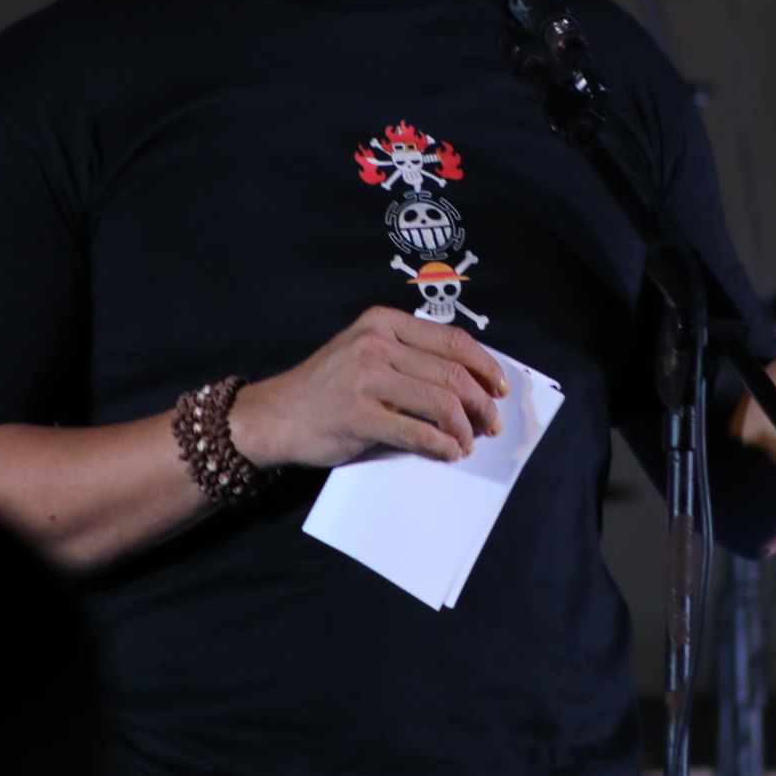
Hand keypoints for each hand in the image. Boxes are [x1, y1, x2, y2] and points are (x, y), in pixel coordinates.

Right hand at [227, 307, 510, 467]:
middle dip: (482, 403)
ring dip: (465, 428)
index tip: (501, 388)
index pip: (452, 339)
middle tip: (492, 423)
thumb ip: (407, 356)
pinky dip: (442, 446)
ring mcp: (367, 379)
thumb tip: (468, 381)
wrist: (275, 416)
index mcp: (382, 323)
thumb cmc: (325, 388)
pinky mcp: (361, 416)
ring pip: (442, 402)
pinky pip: (419, 433)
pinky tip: (448, 452)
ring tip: (469, 441)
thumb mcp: (363, 351)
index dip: (486, 366)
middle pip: (453, 372)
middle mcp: (376, 344)